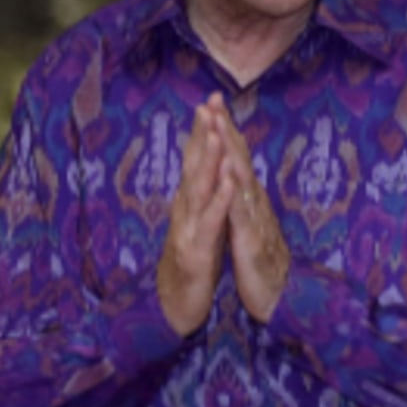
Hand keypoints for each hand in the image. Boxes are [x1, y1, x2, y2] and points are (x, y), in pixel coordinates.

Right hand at [158, 94, 236, 335]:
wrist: (177, 305)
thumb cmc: (194, 263)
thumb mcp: (202, 224)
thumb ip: (204, 196)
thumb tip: (209, 168)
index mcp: (191, 203)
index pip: (197, 161)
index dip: (204, 130)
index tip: (212, 101)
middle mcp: (185, 211)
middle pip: (193, 166)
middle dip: (202, 134)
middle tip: (208, 103)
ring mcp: (188, 230)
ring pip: (198, 190)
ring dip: (207, 161)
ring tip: (215, 133)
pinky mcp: (195, 252)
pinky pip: (210, 223)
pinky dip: (220, 201)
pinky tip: (229, 183)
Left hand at [213, 106, 289, 323]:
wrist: (279, 297)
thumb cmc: (262, 264)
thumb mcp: (247, 228)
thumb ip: (242, 204)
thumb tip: (237, 181)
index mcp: (247, 201)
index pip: (234, 161)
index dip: (224, 133)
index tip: (212, 106)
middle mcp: (253, 202)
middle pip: (238, 159)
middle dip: (225, 128)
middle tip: (213, 100)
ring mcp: (254, 218)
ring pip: (240, 178)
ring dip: (229, 149)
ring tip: (218, 123)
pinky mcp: (251, 238)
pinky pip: (240, 209)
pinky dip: (233, 187)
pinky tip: (227, 168)